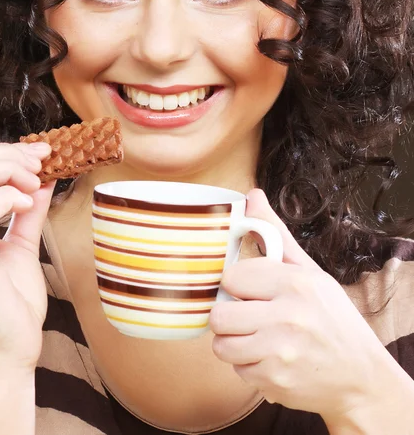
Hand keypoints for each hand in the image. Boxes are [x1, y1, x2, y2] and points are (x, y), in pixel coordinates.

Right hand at [0, 141, 54, 378]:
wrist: (6, 355)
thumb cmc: (12, 307)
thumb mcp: (23, 248)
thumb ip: (27, 214)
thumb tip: (40, 181)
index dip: (2, 153)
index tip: (40, 154)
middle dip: (6, 154)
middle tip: (40, 161)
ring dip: (7, 170)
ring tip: (33, 183)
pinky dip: (8, 197)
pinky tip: (27, 205)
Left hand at [209, 189, 402, 421]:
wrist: (361, 376)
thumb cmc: (331, 319)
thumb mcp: (309, 272)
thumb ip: (275, 235)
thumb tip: (251, 197)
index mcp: (295, 283)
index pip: (230, 277)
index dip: (236, 285)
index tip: (250, 291)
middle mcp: (288, 316)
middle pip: (218, 315)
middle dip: (229, 317)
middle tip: (250, 317)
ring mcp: (281, 352)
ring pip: (221, 345)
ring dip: (235, 344)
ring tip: (260, 339)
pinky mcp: (275, 381)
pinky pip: (236, 371)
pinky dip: (249, 367)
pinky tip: (272, 360)